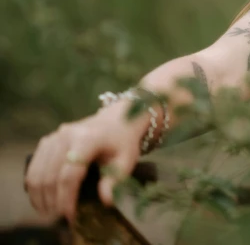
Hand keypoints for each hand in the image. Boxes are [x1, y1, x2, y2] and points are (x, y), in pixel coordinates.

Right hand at [24, 101, 148, 221]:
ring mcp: (55, 136)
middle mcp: (66, 135)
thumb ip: (115, 180)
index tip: (70, 215)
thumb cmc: (123, 142)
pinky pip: (35, 165)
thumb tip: (106, 201)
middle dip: (52, 200)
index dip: (67, 198)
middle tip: (58, 218)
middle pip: (51, 175)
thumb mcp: (126, 160)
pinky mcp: (48, 140)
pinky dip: (34, 183)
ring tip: (48, 212)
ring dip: (39, 195)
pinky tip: (40, 197)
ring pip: (38, 171)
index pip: (70, 174)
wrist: (117, 120)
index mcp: (87, 139)